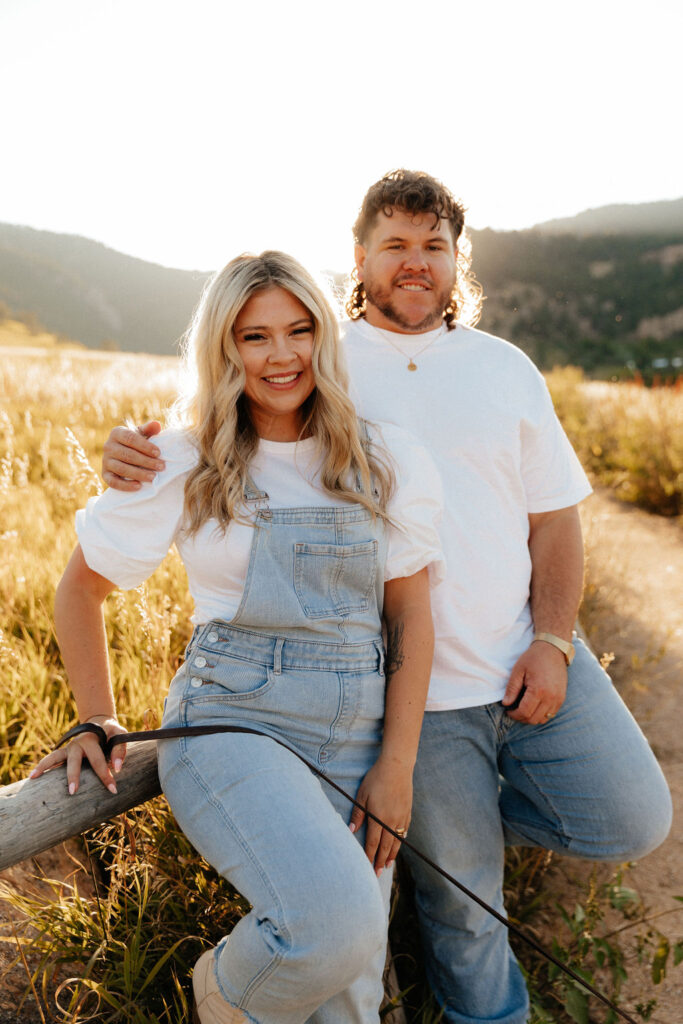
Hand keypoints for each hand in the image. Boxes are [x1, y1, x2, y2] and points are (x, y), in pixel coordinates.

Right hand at [29, 718, 128, 794]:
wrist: (100, 722)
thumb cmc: (111, 732)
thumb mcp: (119, 734)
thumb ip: (120, 749)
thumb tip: (117, 768)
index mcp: (91, 739)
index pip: (98, 760)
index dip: (106, 775)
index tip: (113, 790)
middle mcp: (77, 743)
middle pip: (74, 761)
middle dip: (73, 776)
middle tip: (73, 791)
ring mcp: (69, 748)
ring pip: (55, 757)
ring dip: (45, 766)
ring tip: (33, 777)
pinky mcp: (64, 752)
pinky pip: (51, 759)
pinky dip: (42, 766)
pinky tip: (33, 777)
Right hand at [102, 421, 164, 490]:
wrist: (123, 456)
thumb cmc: (136, 443)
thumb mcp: (142, 434)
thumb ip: (149, 429)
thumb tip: (157, 425)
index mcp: (117, 433)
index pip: (130, 438)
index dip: (145, 446)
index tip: (159, 453)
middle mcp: (108, 446)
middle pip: (127, 455)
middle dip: (146, 461)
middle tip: (161, 467)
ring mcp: (105, 461)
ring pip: (121, 468)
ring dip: (138, 474)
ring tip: (153, 477)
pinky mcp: (105, 474)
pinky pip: (113, 482)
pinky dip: (125, 485)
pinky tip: (138, 486)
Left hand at [349, 756, 412, 874]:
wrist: (397, 766)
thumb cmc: (376, 778)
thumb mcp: (362, 794)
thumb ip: (358, 814)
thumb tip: (352, 830)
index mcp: (378, 817)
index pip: (373, 843)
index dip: (369, 856)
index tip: (367, 867)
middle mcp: (391, 820)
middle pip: (386, 846)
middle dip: (381, 861)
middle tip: (378, 873)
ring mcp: (401, 817)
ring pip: (396, 841)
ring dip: (392, 854)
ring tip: (388, 865)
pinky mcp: (408, 811)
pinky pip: (404, 831)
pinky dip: (400, 841)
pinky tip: (397, 845)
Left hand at [502, 642, 566, 723]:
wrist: (553, 649)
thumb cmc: (534, 658)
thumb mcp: (518, 670)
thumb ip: (512, 688)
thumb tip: (506, 704)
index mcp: (538, 690)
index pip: (524, 712)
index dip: (514, 715)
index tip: (508, 710)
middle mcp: (551, 697)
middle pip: (534, 719)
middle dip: (521, 718)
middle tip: (514, 711)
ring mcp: (558, 698)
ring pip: (543, 719)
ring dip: (532, 718)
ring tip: (523, 709)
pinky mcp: (562, 698)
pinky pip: (551, 713)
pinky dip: (541, 714)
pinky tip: (534, 706)